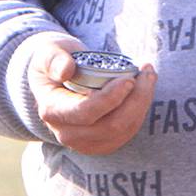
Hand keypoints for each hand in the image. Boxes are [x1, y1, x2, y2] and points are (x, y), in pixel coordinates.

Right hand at [26, 33, 155, 154]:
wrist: (56, 78)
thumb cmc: (54, 61)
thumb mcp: (48, 52)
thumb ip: (53, 59)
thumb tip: (65, 70)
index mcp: (52, 111)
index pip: (85, 112)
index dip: (110, 99)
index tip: (129, 80)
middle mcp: (67, 133)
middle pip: (111, 125)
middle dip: (136, 99)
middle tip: (146, 71)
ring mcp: (84, 142)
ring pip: (124, 130)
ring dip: (142, 103)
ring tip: (147, 75)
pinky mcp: (101, 143)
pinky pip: (128, 132)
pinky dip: (140, 111)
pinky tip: (143, 90)